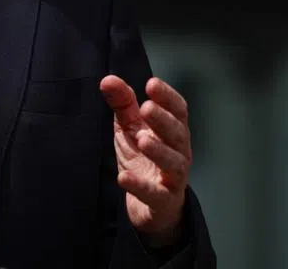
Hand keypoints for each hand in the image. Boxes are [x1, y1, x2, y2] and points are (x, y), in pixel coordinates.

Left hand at [99, 75, 191, 244]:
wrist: (150, 207)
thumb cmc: (143, 159)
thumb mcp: (130, 129)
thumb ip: (123, 105)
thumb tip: (108, 80)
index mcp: (173, 132)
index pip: (178, 111)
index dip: (168, 97)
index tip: (152, 84)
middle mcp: (179, 153)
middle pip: (178, 134)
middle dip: (164, 120)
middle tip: (147, 108)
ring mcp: (173, 178)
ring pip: (174, 164)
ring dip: (159, 151)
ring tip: (142, 139)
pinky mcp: (163, 202)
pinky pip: (156, 195)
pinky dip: (140, 186)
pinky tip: (123, 177)